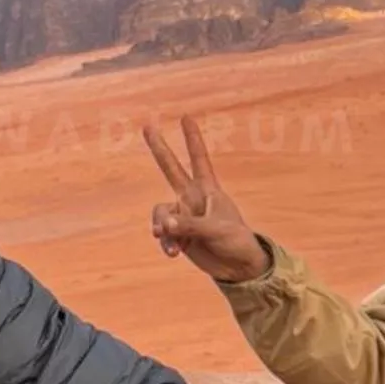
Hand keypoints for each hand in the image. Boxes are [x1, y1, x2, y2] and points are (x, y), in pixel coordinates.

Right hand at [144, 115, 272, 282]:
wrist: (237, 266)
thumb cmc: (235, 241)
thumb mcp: (215, 230)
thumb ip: (188, 225)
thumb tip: (163, 225)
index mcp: (208, 190)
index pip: (198, 158)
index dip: (192, 138)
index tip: (186, 117)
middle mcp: (193, 198)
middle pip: (171, 169)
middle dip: (159, 148)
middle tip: (148, 126)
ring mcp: (184, 215)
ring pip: (161, 212)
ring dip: (161, 227)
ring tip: (168, 241)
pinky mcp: (178, 234)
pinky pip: (163, 233)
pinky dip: (166, 242)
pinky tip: (173, 252)